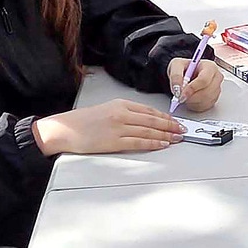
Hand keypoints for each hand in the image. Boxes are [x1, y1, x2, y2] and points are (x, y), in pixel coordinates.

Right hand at [31, 99, 183, 155]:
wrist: (65, 129)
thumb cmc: (84, 121)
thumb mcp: (107, 109)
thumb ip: (125, 113)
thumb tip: (144, 120)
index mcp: (121, 104)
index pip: (149, 110)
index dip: (165, 116)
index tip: (175, 120)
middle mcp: (122, 114)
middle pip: (152, 119)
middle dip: (170, 125)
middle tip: (182, 129)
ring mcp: (119, 128)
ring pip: (149, 130)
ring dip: (165, 135)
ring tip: (177, 138)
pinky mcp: (114, 141)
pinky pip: (139, 142)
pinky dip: (153, 143)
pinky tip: (162, 144)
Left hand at [168, 57, 222, 112]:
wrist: (187, 74)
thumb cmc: (185, 68)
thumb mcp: (176, 66)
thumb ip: (176, 76)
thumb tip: (178, 89)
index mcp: (210, 67)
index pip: (204, 80)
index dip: (192, 88)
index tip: (181, 94)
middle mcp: (216, 78)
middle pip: (206, 92)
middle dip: (191, 97)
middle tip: (180, 96)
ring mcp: (216, 89)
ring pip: (205, 101)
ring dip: (192, 101)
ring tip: (185, 95)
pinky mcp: (214, 99)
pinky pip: (204, 106)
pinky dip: (195, 105)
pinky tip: (190, 98)